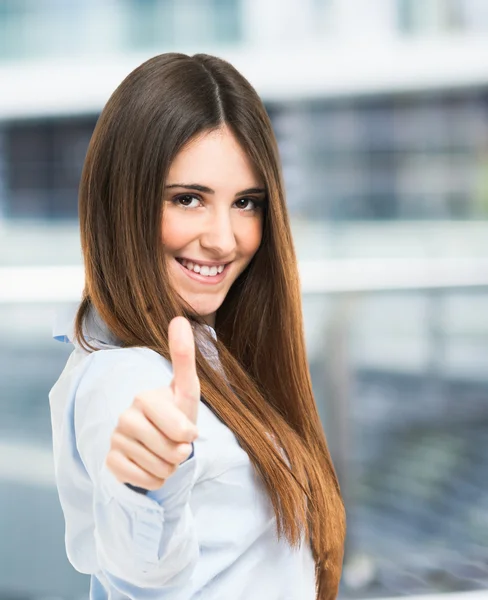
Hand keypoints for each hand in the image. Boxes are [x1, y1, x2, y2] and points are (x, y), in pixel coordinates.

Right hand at [105, 317, 199, 490]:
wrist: (158, 439)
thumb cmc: (176, 412)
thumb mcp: (186, 388)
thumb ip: (184, 356)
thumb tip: (179, 318)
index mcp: (144, 398)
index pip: (181, 429)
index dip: (190, 435)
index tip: (189, 430)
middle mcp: (124, 417)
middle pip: (170, 452)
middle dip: (180, 453)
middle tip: (175, 443)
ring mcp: (115, 440)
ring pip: (158, 469)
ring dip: (169, 466)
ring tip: (164, 452)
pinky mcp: (110, 462)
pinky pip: (143, 481)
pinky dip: (154, 479)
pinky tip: (151, 464)